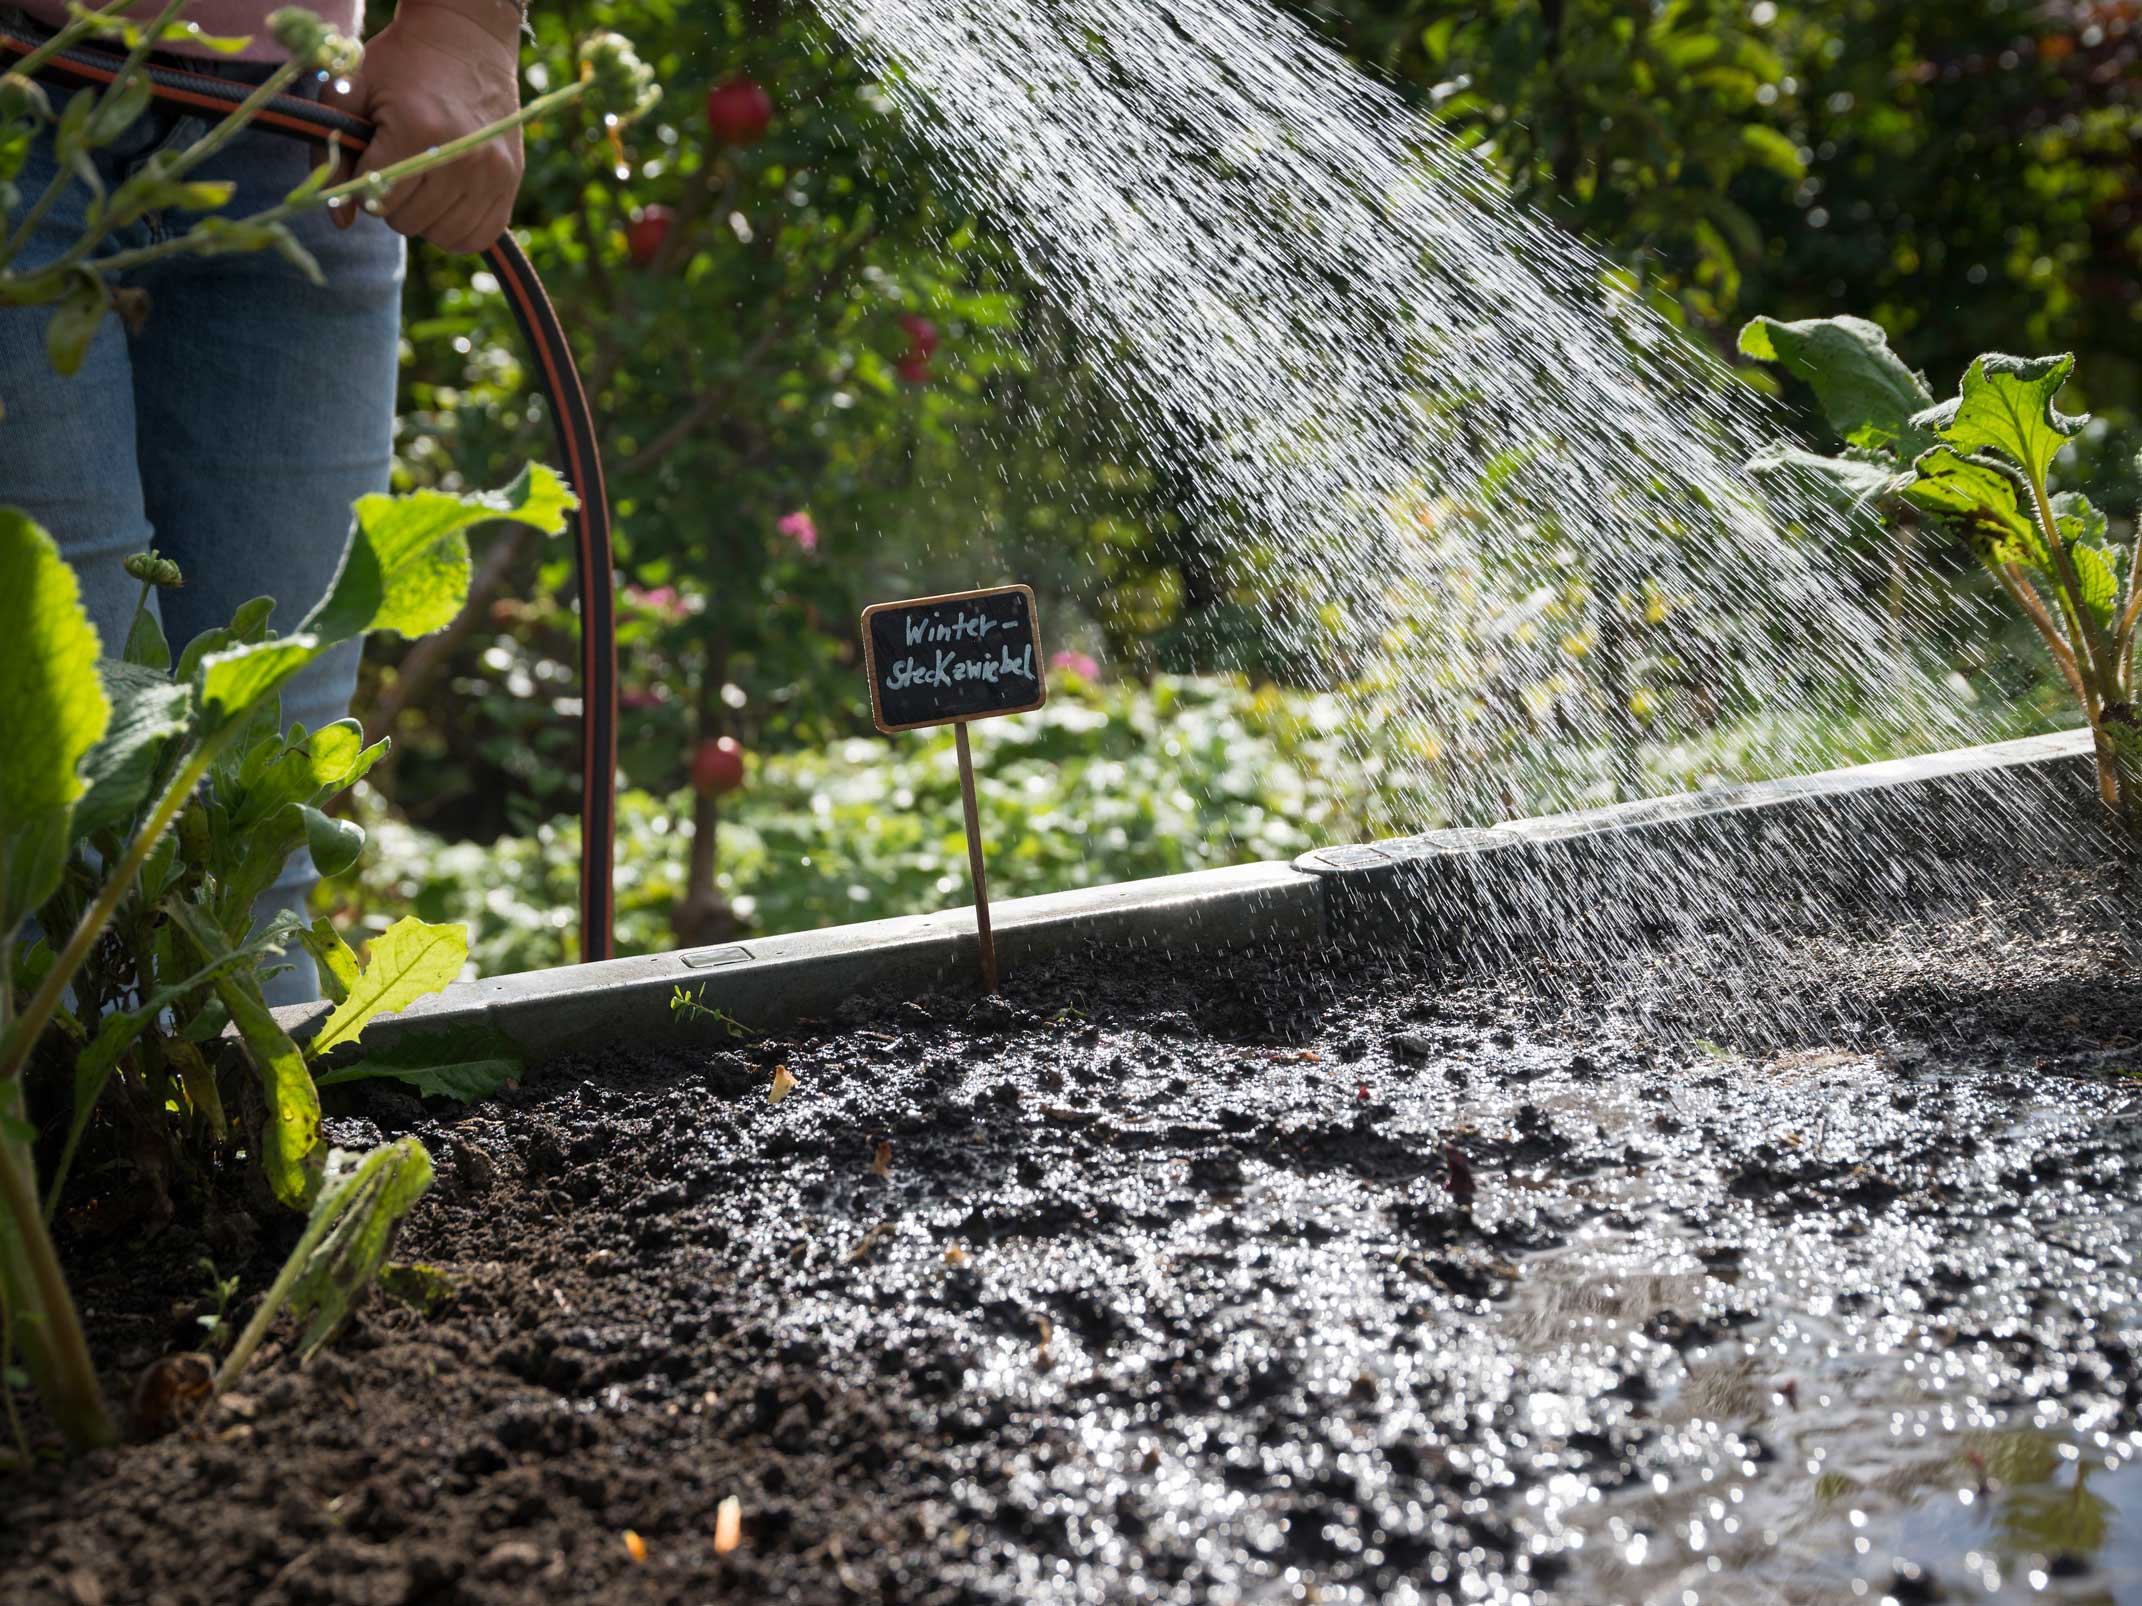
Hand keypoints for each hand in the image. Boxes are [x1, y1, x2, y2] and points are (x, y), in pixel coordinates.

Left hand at [322, 0, 524, 255]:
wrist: (466, 40)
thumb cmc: (401, 64)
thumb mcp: (352, 93)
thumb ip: (332, 155)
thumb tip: (340, 220)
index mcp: (415, 130)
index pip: (376, 199)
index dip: (362, 184)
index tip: (371, 157)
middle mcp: (459, 157)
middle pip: (407, 221)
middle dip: (393, 201)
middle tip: (399, 164)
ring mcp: (490, 172)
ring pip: (440, 235)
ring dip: (424, 217)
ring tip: (423, 182)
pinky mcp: (510, 182)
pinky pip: (478, 237)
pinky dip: (456, 229)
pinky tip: (447, 201)